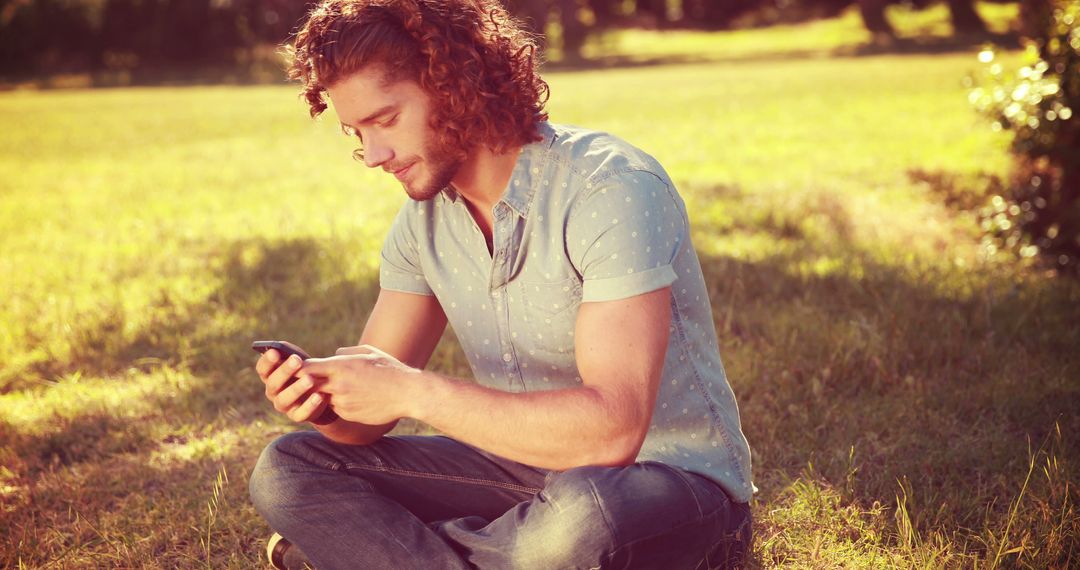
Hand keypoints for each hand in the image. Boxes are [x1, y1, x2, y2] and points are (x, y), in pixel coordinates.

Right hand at [254, 348, 330, 423]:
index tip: (275, 351)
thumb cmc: (306, 372)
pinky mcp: (296, 416)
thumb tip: (289, 351)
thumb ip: (293, 355)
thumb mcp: (301, 362)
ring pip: (284, 399)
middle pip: (273, 383)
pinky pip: (301, 413)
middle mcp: (272, 392)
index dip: (267, 361)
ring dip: (296, 389)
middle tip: (296, 360)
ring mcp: (283, 405)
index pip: (262, 369)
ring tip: (310, 379)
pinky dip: (310, 405)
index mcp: (270, 376)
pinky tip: (319, 396)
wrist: (321, 393)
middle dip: (284, 371)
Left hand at [298, 344, 420, 424]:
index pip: (305, 368)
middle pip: (307, 385)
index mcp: (340, 366)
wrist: (407, 393)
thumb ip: (347, 352)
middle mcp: (337, 385)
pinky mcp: (348, 414)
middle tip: (306, 382)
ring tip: (341, 388)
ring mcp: (342, 402)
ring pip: (322, 398)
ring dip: (325, 394)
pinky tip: (357, 398)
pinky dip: (340, 404)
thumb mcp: (369, 352)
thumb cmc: (390, 369)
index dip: (299, 369)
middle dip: (305, 384)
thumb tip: (335, 353)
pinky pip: (336, 408)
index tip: (299, 368)